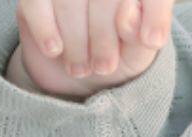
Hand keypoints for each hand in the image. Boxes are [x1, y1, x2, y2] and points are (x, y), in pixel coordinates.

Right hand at [13, 0, 172, 98]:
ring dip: (76, 40)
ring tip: (80, 68)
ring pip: (69, 0)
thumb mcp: (136, 53)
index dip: (154, 12)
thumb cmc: (115, 57)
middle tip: (104, 67)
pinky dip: (46, 29)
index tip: (152, 41)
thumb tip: (130, 17)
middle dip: (104, 35)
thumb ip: (141, 35)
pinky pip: (37, 2)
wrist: (76, 74)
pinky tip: (55, 50)